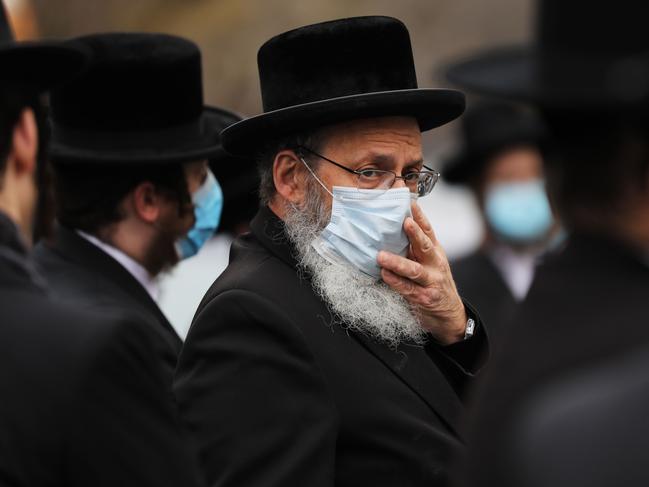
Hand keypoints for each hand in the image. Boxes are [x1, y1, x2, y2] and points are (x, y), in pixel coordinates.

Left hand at [377, 202, 466, 344]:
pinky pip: (407, 288)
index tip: (410, 202)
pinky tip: (384, 275)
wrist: (449, 314)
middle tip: (404, 222)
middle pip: (425, 246)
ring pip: (414, 270)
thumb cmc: (434, 283)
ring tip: (381, 256)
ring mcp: (431, 281)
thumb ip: (416, 246)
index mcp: (435, 252)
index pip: (428, 230)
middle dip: (415, 233)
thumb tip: (396, 226)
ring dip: (397, 262)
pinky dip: (395, 281)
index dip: (420, 216)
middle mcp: (435, 264)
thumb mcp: (429, 261)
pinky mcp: (424, 298)